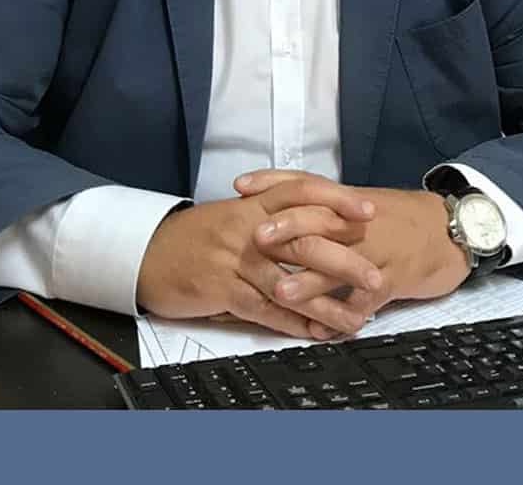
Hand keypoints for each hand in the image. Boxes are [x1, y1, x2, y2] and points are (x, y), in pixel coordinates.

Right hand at [136, 176, 384, 338]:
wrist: (147, 252)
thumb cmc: (196, 237)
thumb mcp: (234, 216)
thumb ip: (272, 217)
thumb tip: (319, 223)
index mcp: (252, 205)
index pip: (300, 191)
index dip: (336, 200)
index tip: (368, 213)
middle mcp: (246, 228)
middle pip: (303, 240)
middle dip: (344, 261)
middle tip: (375, 277)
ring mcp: (234, 260)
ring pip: (288, 282)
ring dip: (325, 304)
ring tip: (354, 318)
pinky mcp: (221, 289)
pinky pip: (263, 308)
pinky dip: (291, 322)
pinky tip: (314, 331)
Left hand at [236, 170, 470, 338]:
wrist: (448, 229)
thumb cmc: (397, 218)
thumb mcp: (359, 202)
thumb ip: (320, 201)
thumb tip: (270, 196)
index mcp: (345, 201)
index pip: (305, 184)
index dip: (272, 183)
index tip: (241, 186)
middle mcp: (358, 223)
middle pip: (319, 220)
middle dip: (286, 230)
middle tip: (256, 239)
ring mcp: (376, 251)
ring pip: (339, 265)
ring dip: (308, 281)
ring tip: (282, 292)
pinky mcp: (394, 279)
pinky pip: (366, 301)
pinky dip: (343, 317)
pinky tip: (323, 330)